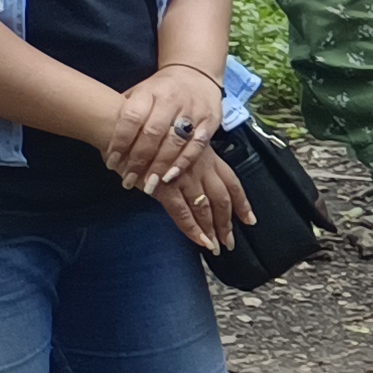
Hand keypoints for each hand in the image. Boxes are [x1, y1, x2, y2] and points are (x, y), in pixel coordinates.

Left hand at [99, 65, 222, 189]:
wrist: (196, 74)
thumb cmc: (160, 90)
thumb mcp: (139, 92)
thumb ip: (125, 113)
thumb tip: (102, 140)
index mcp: (149, 92)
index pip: (131, 118)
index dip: (120, 142)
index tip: (111, 162)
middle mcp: (171, 100)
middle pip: (153, 133)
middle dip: (139, 159)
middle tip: (128, 179)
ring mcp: (193, 110)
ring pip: (175, 142)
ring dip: (160, 165)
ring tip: (149, 184)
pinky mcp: (210, 121)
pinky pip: (196, 146)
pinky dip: (183, 163)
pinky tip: (170, 176)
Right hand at [149, 141, 249, 255]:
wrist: (122, 126)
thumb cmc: (147, 132)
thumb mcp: (178, 142)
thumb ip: (189, 159)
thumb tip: (193, 176)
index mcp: (206, 155)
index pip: (231, 182)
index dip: (242, 202)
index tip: (250, 219)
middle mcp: (200, 167)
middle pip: (222, 199)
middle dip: (227, 222)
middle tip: (230, 241)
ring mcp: (184, 177)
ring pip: (205, 208)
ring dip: (212, 229)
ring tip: (217, 247)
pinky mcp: (164, 187)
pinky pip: (183, 212)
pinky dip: (193, 229)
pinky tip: (200, 241)